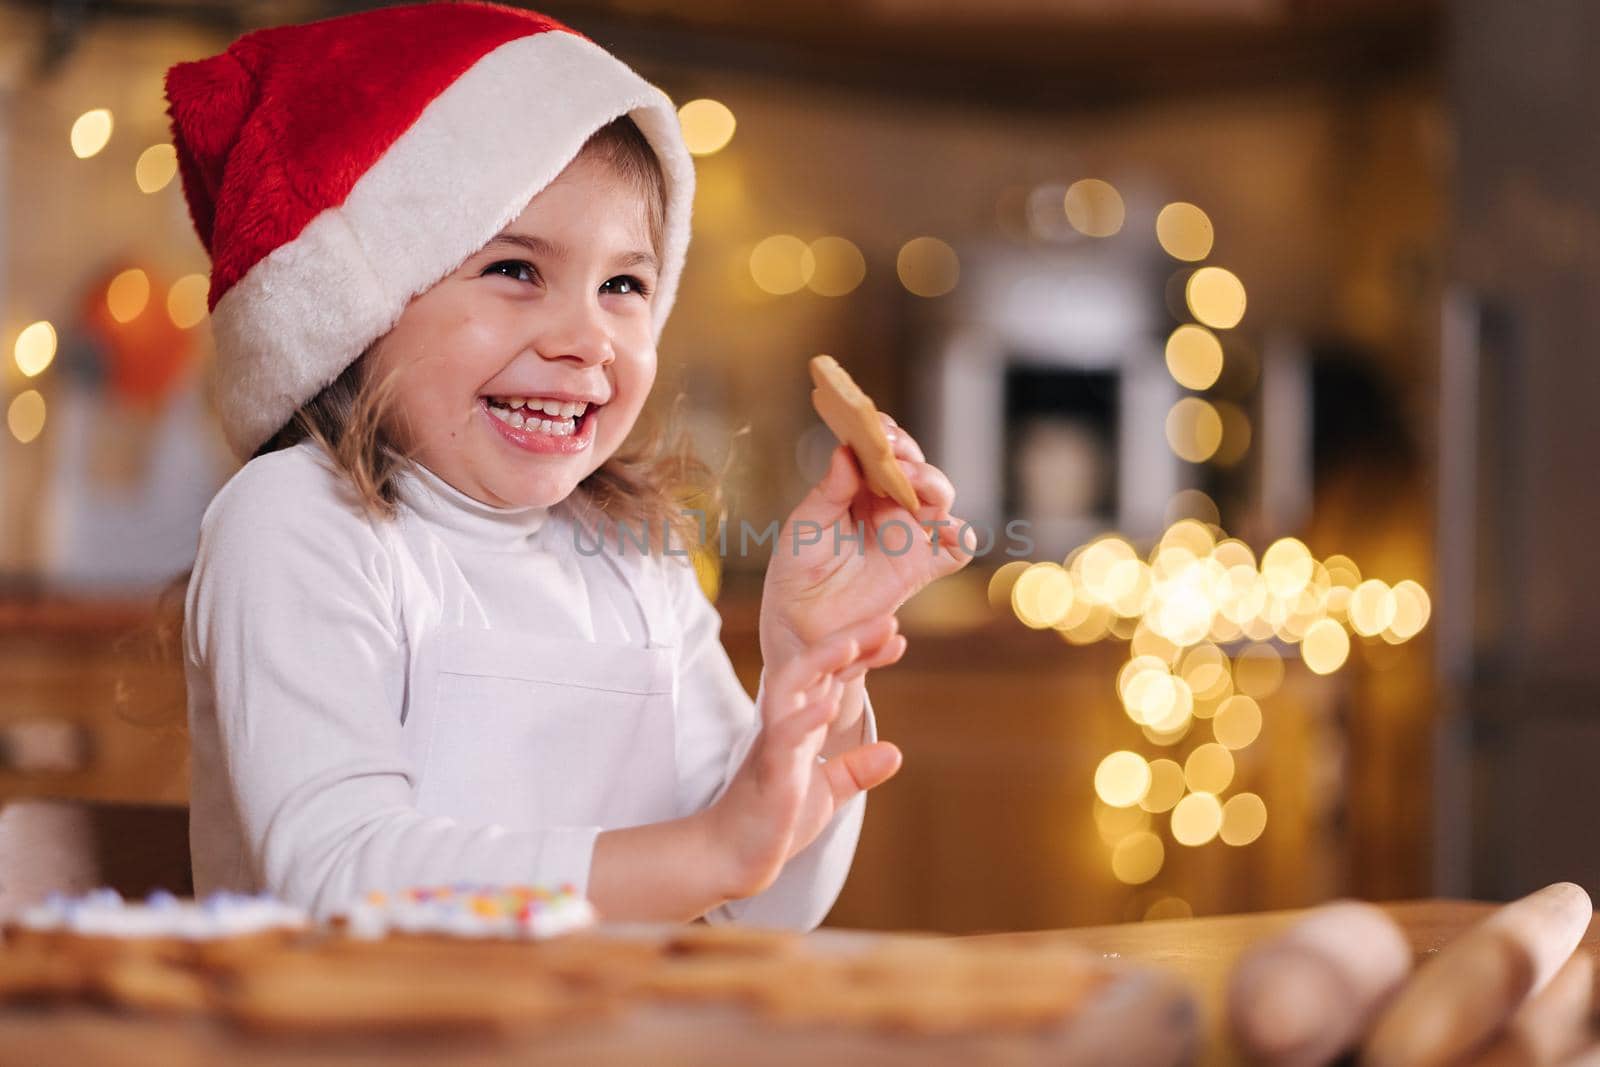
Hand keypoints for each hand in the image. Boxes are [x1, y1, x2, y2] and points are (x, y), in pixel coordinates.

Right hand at [705, 615, 905, 900]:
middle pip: (814, 665)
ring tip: (853, 642)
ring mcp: (775, 743)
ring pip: (792, 686)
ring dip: (821, 662)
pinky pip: (784, 737)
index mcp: (801, 722)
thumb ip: (856, 770)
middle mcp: (786, 721)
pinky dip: (806, 718)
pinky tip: (828, 704)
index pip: (833, 676)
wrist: (732, 857)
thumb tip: (894, 752)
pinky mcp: (769, 772)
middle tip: (888, 618)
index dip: (862, 652)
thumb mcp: (827, 792)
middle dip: (849, 639)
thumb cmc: (774, 819)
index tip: (896, 634)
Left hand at [761, 414, 973, 680]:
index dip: (885, 433)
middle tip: (892, 449)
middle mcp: (889, 507)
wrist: (798, 623)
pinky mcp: (920, 568)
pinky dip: (959, 534)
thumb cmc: (797, 570)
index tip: (876, 424)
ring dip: (932, 483)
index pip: (883, 451)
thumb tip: (846, 451)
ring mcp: (908, 536)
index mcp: (860, 488)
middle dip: (909, 454)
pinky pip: (955, 548)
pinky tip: (941, 528)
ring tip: (910, 482)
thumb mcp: (806, 524)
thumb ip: (829, 490)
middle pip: (917, 469)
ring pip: (940, 499)